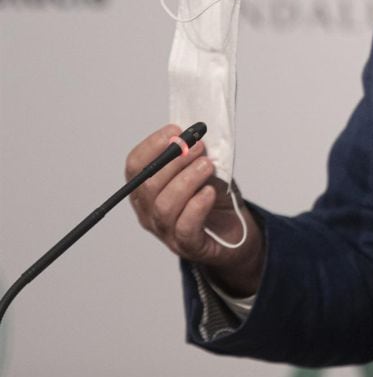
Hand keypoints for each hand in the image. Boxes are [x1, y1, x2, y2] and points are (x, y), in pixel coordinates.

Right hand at [125, 125, 264, 295]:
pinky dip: (197, 206)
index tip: (175, 130)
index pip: (135, 167)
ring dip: (187, 179)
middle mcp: (149, 212)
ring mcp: (166, 232)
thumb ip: (194, 153)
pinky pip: (185, 227)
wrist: (234, 232)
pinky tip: (210, 192)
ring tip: (207, 166)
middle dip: (174, 160)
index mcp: (146, 190)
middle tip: (199, 146)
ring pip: (165, 205)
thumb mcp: (202, 169)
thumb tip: (193, 132)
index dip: (152, 146)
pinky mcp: (188, 246)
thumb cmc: (212, 198)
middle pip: (148, 185)